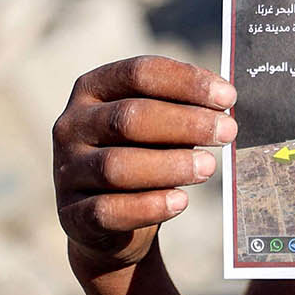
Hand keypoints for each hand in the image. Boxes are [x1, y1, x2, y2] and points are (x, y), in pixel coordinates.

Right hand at [53, 55, 236, 272]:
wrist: (109, 222)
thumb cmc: (144, 156)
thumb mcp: (160, 127)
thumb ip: (184, 111)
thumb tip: (225, 104)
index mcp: (93, 88)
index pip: (139, 73)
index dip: (186, 82)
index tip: (228, 96)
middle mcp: (72, 125)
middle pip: (130, 117)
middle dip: (185, 123)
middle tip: (227, 131)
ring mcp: (67, 171)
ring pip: (117, 165)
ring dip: (170, 166)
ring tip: (209, 167)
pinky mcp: (71, 215)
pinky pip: (108, 211)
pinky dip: (148, 206)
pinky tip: (181, 202)